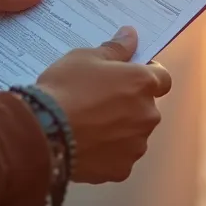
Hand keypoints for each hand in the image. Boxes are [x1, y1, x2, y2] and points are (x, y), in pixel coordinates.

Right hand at [36, 26, 172, 183]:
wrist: (43, 132)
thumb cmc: (64, 89)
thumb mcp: (84, 58)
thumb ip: (115, 49)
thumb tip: (131, 35)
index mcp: (142, 83)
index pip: (162, 78)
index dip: (146, 76)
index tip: (127, 76)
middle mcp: (148, 114)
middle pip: (146, 108)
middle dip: (128, 105)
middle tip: (97, 102)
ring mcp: (136, 145)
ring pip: (133, 134)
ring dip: (119, 130)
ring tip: (88, 127)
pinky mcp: (122, 169)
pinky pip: (119, 157)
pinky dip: (107, 153)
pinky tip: (85, 146)